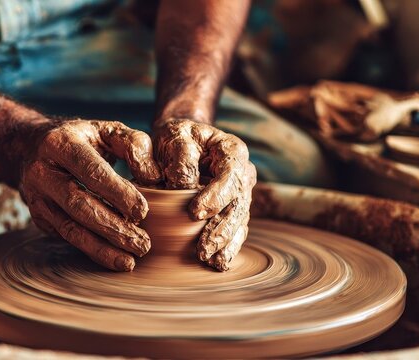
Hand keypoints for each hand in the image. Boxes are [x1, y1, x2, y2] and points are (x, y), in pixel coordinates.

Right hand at [19, 119, 161, 271]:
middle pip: (78, 205)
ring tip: (129, 261)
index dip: (118, 193)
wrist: (27, 146)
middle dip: (112, 228)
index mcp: (61, 143)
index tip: (143, 212)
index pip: (92, 172)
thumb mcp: (106, 130)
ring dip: (101, 249)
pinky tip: (113, 255)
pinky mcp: (38, 217)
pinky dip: (91, 249)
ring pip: (69, 228)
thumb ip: (134, 145)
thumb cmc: (80, 138)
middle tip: (142, 244)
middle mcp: (42, 171)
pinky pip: (65, 237)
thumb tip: (153, 177)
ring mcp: (36, 197)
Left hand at [154, 118, 256, 270]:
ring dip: (225, 242)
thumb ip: (181, 157)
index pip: (230, 175)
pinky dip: (228, 248)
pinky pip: (236, 231)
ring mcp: (241, 193)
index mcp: (232, 150)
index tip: (195, 212)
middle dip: (222, 228)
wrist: (183, 139)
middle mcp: (243, 172)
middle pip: (239, 203)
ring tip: (210, 259)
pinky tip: (218, 263)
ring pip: (239, 220)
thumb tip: (182, 187)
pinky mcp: (234, 210)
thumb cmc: (178, 137)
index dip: (216, 195)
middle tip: (203, 247)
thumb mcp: (176, 136)